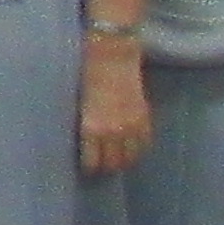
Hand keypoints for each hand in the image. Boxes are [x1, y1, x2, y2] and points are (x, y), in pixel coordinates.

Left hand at [78, 38, 152, 179]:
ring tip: (117, 162)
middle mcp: (113, 131)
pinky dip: (138, 149)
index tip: (87, 169)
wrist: (111, 54)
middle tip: (102, 168)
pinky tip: (132, 149)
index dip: (90, 168)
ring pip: (131, 157)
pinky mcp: (143, 117)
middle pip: (114, 163)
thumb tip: (86, 140)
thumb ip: (85, 123)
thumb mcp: (79, 103)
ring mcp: (131, 125)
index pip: (93, 161)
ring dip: (124, 161)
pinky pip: (144, 143)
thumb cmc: (87, 74)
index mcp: (92, 128)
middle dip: (107, 168)